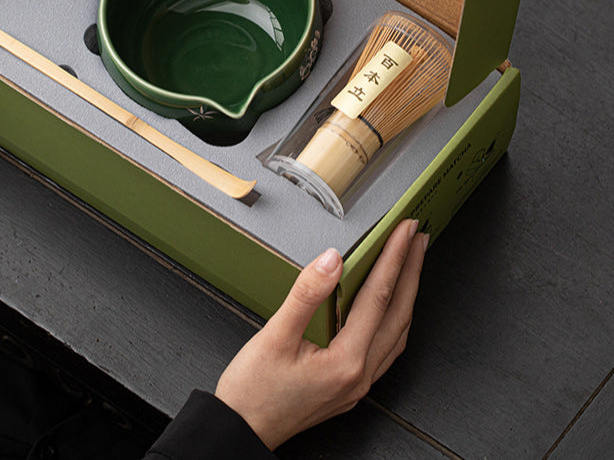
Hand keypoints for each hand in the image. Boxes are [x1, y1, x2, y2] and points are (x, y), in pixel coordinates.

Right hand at [215, 218, 427, 449]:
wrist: (242, 431)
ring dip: (407, 294)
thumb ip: (306, 295)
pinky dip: (394, 319)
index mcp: (346, 361)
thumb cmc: (253, 391)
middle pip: (398, 313)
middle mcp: (359, 375)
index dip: (394, 258)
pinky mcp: (349, 387)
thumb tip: (333, 259)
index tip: (405, 229)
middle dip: (411, 270)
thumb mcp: (274, 336)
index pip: (379, 297)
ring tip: (410, 264)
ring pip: (396, 332)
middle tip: (418, 236)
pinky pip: (385, 348)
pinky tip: (390, 308)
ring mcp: (357, 384)